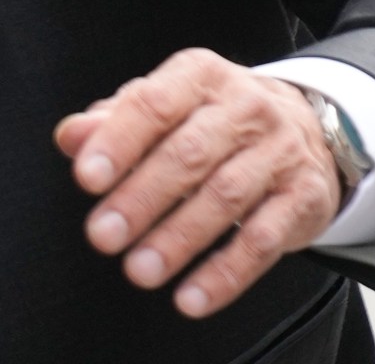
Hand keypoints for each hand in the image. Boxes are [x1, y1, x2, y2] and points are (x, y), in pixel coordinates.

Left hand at [53, 48, 343, 318]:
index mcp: (200, 76)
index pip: (154, 104)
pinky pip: (264, 240)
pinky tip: (191, 298)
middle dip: (141, 198)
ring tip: (140, 270)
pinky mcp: (304, 196)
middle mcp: (245, 106)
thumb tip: (70, 137)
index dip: (119, 142)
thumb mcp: (164, 108)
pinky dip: (226, 274)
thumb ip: (114, 122)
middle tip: (103, 236)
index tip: (86, 179)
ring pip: (225, 197)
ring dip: (178, 239)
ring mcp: (280, 151)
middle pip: (189, 153)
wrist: (303, 128)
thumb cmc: (211, 120)